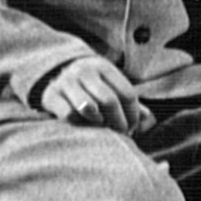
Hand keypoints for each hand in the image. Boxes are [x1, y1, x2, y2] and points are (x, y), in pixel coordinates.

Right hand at [38, 55, 153, 135]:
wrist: (53, 71)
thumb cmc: (90, 83)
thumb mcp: (109, 83)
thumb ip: (127, 100)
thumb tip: (148, 117)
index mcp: (104, 67)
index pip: (127, 93)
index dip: (133, 115)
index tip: (133, 127)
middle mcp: (85, 71)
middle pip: (110, 101)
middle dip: (119, 122)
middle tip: (121, 133)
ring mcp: (67, 82)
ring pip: (89, 108)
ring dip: (100, 123)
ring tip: (103, 127)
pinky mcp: (51, 95)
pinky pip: (69, 115)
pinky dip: (79, 123)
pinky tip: (84, 125)